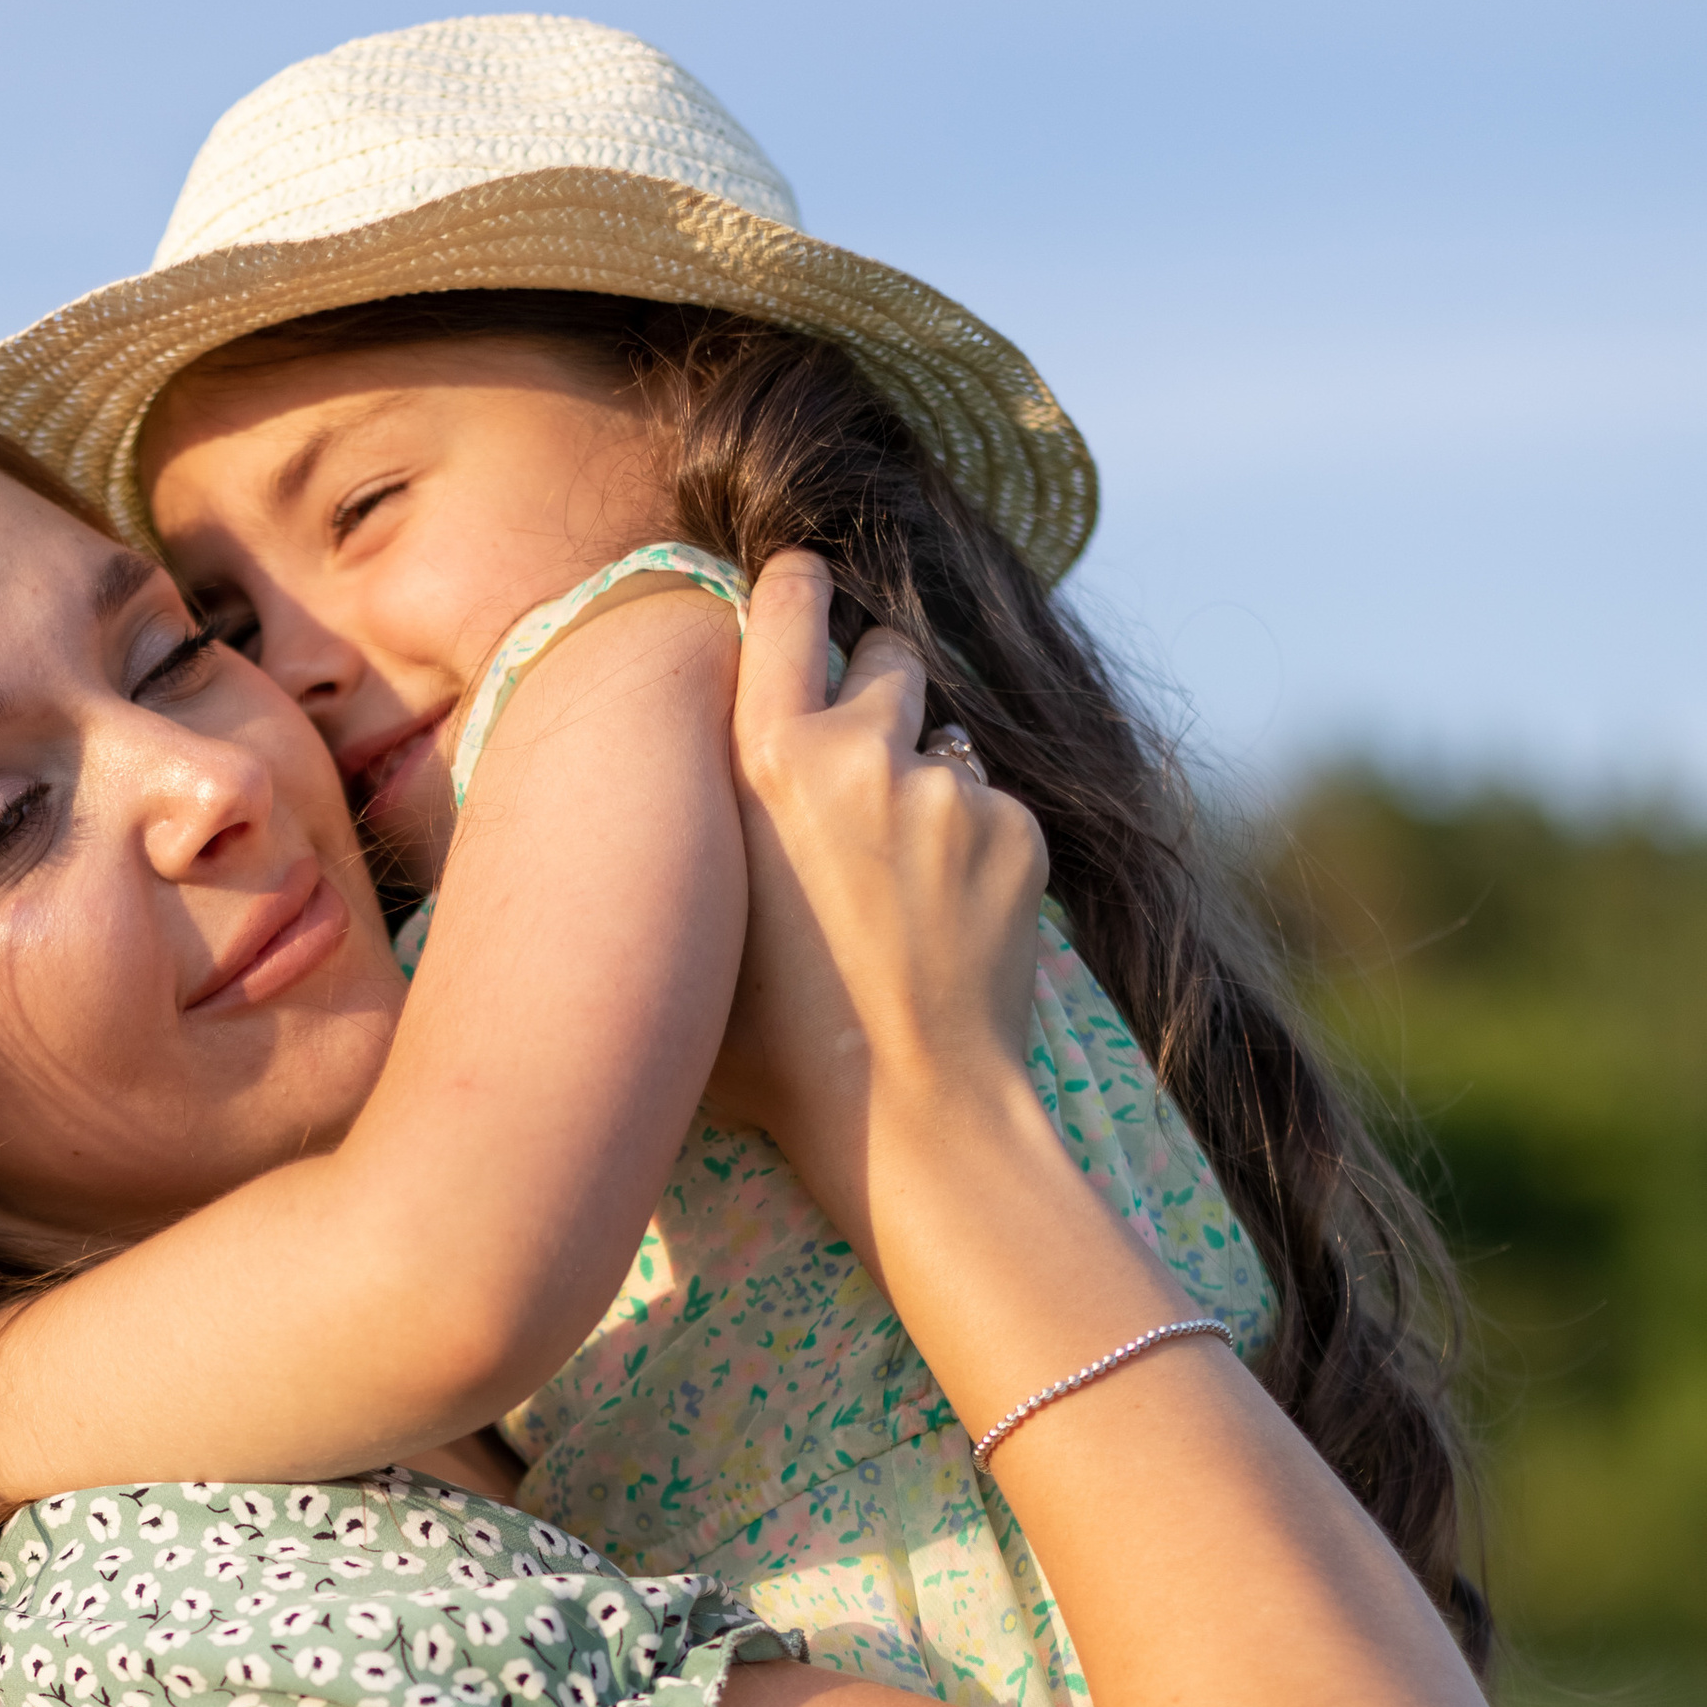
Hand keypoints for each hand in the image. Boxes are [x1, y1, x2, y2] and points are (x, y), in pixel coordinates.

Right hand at [707, 557, 1047, 1270]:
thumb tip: (687, 770)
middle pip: (886, 653)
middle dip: (876, 690)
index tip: (803, 589)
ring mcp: (954, 791)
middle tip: (858, 768)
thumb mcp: (699, 924)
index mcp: (768, 762)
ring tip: (899, 875)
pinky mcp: (1020, 834)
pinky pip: (993, 806)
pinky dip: (974, 846)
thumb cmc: (773, 1051)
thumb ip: (703, 824)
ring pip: (946, 736)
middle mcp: (866, 753)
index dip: (797, 591)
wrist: (909, 1116)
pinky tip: (945, 922)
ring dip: (925, 776)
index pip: (790, 605)